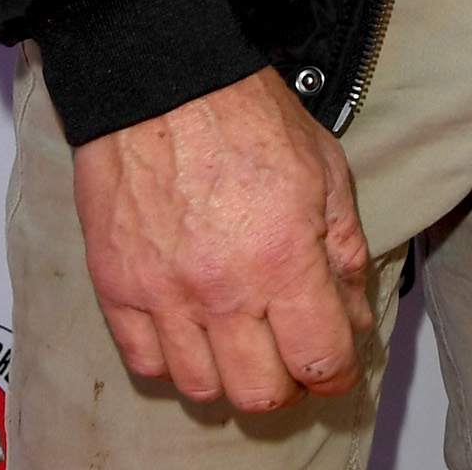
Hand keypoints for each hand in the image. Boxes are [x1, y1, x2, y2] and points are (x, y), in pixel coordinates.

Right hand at [72, 67, 374, 410]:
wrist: (164, 80)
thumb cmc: (246, 113)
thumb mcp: (326, 168)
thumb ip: (344, 250)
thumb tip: (353, 316)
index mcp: (283, 256)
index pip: (321, 358)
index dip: (338, 372)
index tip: (338, 365)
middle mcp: (223, 288)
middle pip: (260, 392)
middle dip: (287, 382)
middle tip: (290, 355)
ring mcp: (164, 294)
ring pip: (202, 388)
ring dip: (229, 375)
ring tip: (241, 340)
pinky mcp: (118, 289)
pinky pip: (147, 364)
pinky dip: (173, 360)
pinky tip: (192, 329)